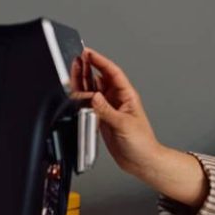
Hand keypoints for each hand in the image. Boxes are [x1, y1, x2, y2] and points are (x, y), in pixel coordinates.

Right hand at [72, 48, 163, 178]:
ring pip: (93, 90)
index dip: (100, 61)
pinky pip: (89, 104)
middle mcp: (117, 100)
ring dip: (83, 81)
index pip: (112, 73)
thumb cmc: (141, 142)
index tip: (88, 53)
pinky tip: (75, 93)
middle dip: (88, 67)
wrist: (141, 160)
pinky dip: (81, 98)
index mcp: (127, 96)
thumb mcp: (124, 124)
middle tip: (76, 59)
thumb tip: (94, 97)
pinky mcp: (102, 118)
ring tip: (73, 71)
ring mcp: (109, 108)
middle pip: (100, 78)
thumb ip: (106, 110)